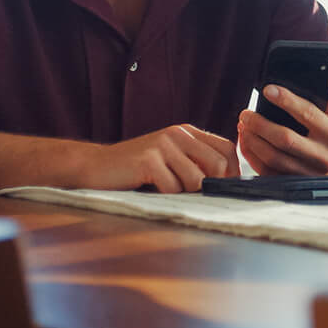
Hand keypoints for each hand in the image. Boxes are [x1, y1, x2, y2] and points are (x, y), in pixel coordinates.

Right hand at [76, 124, 238, 192]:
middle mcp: (178, 134)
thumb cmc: (136, 169)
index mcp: (187, 132)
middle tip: (192, 194)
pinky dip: (164, 195)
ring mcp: (163, 145)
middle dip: (210, 185)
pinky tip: (149, 187)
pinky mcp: (148, 159)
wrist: (95, 166)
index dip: (232, 171)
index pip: (227, 148)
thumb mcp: (170, 159)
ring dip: (183, 192)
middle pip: (218, 164)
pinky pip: (172, 187)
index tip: (225, 188)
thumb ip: (196, 163)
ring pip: (196, 179)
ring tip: (163, 188)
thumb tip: (228, 182)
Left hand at [238, 82, 327, 175]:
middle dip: (261, 124)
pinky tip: (246, 141)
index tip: (268, 90)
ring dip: (253, 140)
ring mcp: (307, 174)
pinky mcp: (293, 184)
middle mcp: (323, 157)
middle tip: (246, 113)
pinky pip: (267, 172)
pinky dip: (251, 156)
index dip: (287, 101)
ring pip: (273, 158)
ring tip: (244, 125)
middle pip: (285, 140)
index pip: (308, 114)